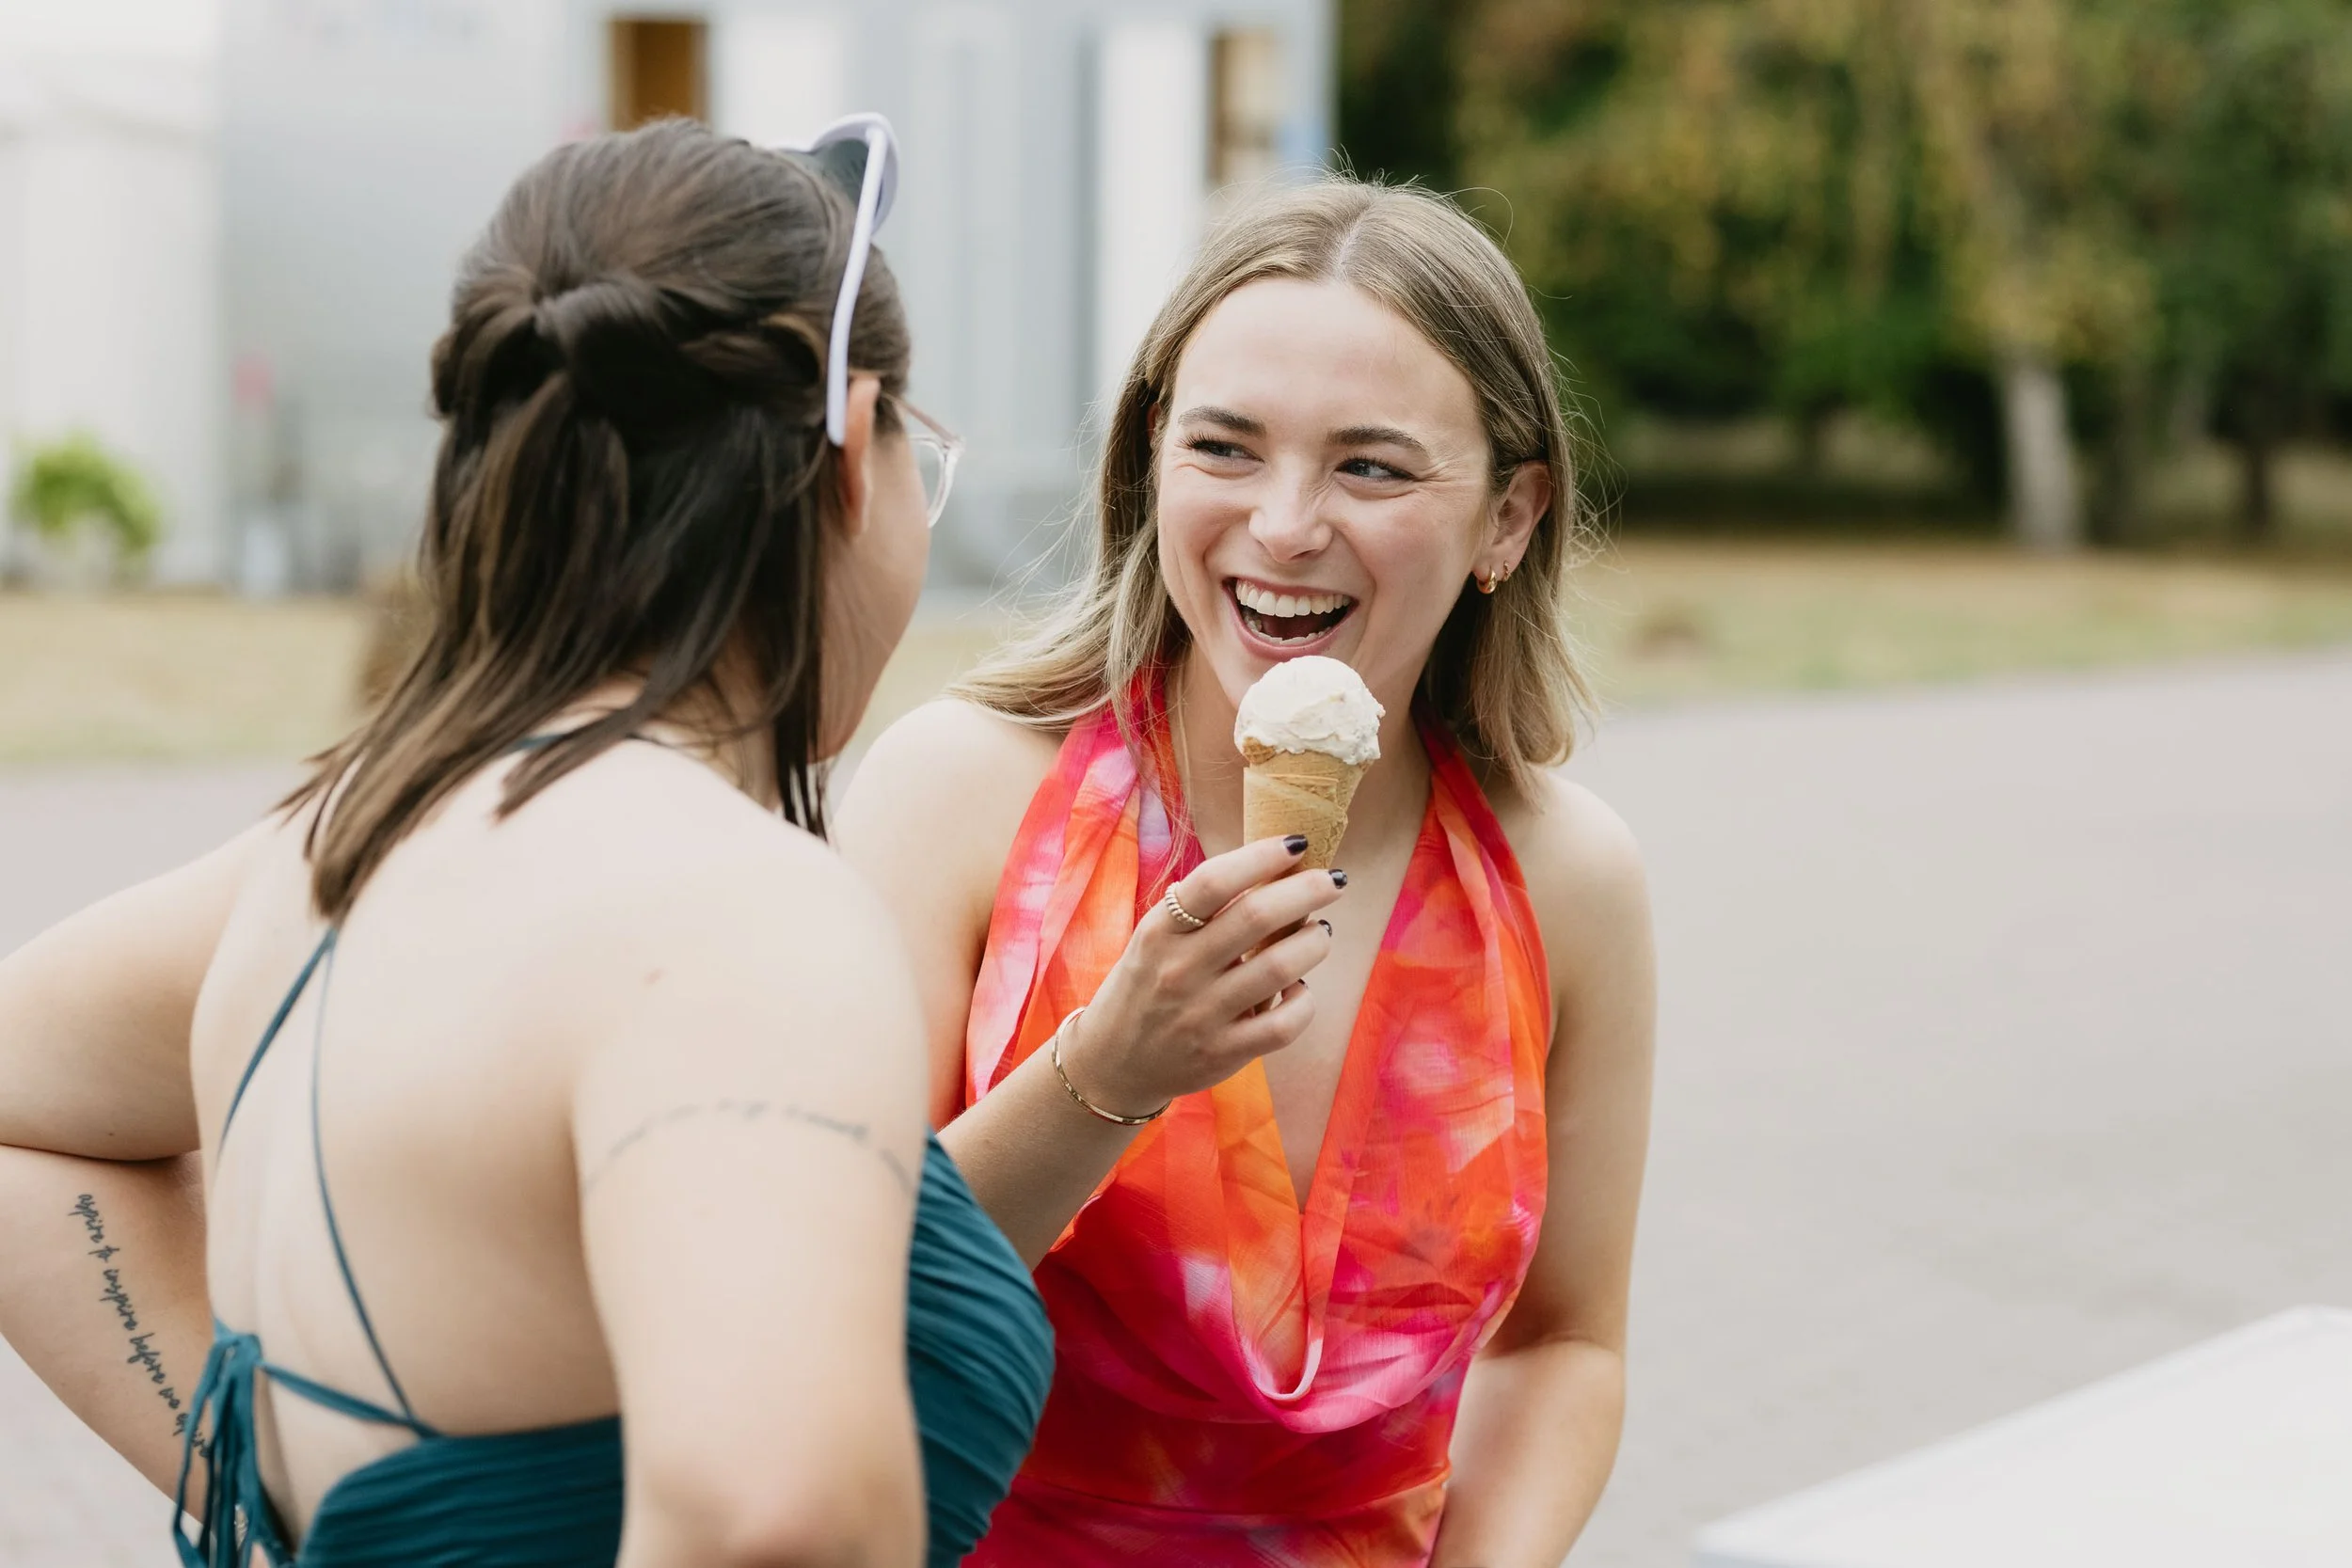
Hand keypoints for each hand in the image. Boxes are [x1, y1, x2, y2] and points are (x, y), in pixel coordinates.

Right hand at [1059, 835, 1343, 1115]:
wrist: (1113, 1061)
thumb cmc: (1148, 983)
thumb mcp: (1156, 937)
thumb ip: (1204, 910)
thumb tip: (1274, 871)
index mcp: (1160, 931)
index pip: (1214, 881)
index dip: (1263, 856)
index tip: (1297, 843)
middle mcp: (1178, 970)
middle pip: (1257, 917)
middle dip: (1307, 890)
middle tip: (1331, 882)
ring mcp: (1201, 1014)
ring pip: (1279, 967)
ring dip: (1314, 941)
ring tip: (1320, 932)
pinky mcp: (1223, 1053)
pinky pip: (1283, 1024)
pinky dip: (1304, 1001)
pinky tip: (1300, 988)